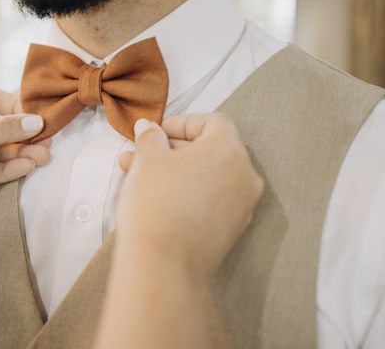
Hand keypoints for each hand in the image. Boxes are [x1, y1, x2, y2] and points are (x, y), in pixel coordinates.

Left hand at [0, 90, 49, 226]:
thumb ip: (0, 129)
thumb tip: (36, 121)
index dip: (18, 108)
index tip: (38, 117)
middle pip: (4, 127)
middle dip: (25, 133)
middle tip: (48, 140)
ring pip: (3, 151)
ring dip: (23, 153)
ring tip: (42, 156)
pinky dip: (12, 168)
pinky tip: (27, 166)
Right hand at [116, 114, 263, 281]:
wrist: (163, 263)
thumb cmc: (156, 202)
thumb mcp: (147, 159)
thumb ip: (150, 137)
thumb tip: (149, 128)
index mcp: (229, 149)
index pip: (212, 122)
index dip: (181, 123)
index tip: (155, 133)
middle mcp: (245, 175)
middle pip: (210, 149)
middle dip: (172, 150)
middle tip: (140, 154)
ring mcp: (243, 204)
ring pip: (209, 176)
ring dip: (177, 171)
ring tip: (140, 176)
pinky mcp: (234, 229)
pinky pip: (213, 199)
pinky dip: (190, 192)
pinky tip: (159, 198)